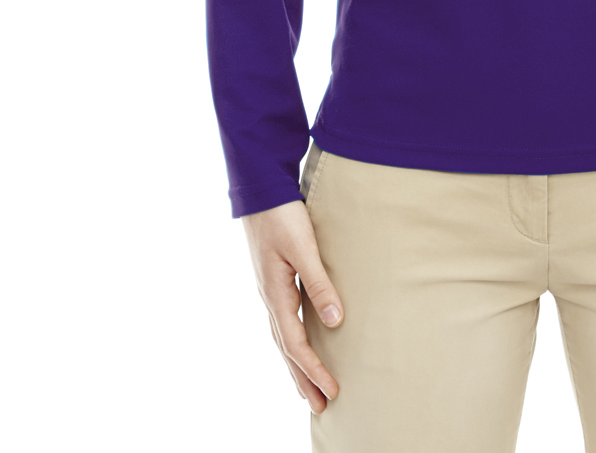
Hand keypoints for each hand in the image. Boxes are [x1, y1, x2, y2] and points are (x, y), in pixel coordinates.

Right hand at [241, 198, 343, 413]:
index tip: (333, 390)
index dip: (314, 369)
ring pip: (282, 337)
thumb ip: (319, 283)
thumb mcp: (304, 247)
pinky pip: (283, 321)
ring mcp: (270, 289)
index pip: (295, 344)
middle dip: (303, 379)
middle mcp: (270, 297)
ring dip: (296, 364)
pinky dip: (291, 341)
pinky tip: (299, 342)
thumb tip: (335, 321)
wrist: (260, 189)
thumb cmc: (282, 216)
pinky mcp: (274, 279)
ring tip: (308, 387)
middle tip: (321, 406)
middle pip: (286, 349)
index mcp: (276, 294)